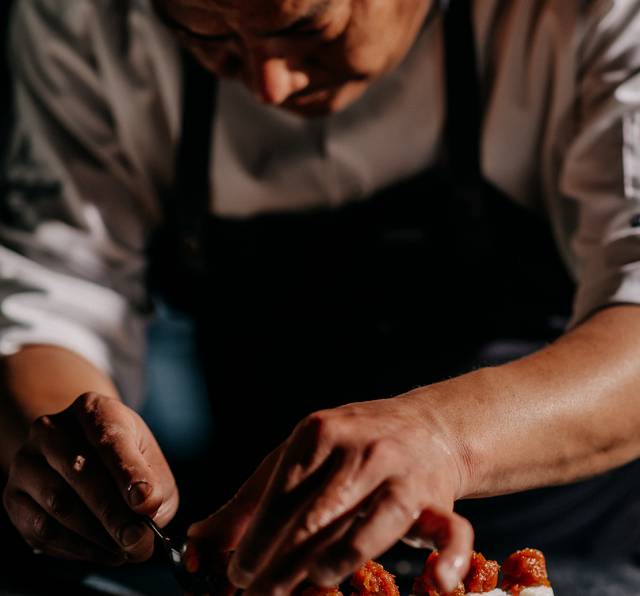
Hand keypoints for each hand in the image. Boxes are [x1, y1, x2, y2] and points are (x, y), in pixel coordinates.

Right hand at [3, 392, 177, 564]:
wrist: (81, 454)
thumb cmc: (124, 457)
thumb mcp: (149, 460)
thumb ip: (153, 483)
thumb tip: (146, 507)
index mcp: (92, 409)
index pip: (109, 438)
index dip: (128, 473)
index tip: (144, 501)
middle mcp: (52, 429)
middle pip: (80, 472)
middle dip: (113, 513)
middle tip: (136, 538)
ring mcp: (26, 461)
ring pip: (59, 504)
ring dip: (96, 534)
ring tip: (124, 547)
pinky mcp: (12, 495)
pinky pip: (42, 529)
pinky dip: (75, 547)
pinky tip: (100, 550)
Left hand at [187, 395, 472, 594]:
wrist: (424, 427)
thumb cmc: (348, 446)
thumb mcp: (297, 457)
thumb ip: (251, 498)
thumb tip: (199, 538)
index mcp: (321, 432)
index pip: (281, 494)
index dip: (256, 540)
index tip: (236, 576)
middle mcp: (363, 450)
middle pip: (315, 518)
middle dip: (281, 565)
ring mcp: (403, 474)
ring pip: (367, 529)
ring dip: (333, 565)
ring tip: (305, 588)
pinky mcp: (438, 499)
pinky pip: (449, 533)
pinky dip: (445, 560)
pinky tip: (434, 584)